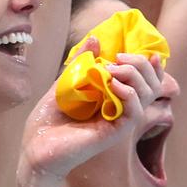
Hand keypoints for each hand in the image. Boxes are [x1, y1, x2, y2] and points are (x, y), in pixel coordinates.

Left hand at [21, 45, 164, 178]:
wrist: (34, 147)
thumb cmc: (47, 121)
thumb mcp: (64, 83)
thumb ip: (81, 62)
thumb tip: (95, 39)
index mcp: (113, 99)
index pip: (146, 83)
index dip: (151, 68)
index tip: (145, 54)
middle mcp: (121, 110)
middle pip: (152, 86)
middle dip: (140, 66)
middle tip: (118, 58)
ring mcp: (119, 122)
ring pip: (147, 96)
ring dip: (134, 76)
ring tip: (112, 69)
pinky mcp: (115, 133)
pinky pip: (134, 112)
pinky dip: (129, 94)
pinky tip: (113, 85)